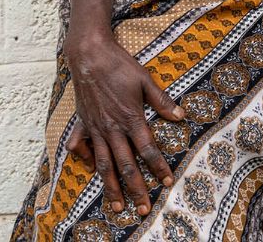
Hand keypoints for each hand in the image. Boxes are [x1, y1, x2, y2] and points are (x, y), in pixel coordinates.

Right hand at [63, 25, 184, 215]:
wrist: (88, 54)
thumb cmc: (119, 64)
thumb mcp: (145, 79)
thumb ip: (162, 100)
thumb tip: (181, 115)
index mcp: (130, 118)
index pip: (148, 150)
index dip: (159, 167)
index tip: (168, 181)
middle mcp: (112, 128)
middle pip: (126, 165)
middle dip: (136, 189)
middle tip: (143, 208)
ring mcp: (95, 128)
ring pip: (104, 164)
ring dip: (111, 187)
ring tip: (117, 205)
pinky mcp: (82, 122)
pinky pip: (82, 147)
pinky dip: (85, 160)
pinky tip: (91, 169)